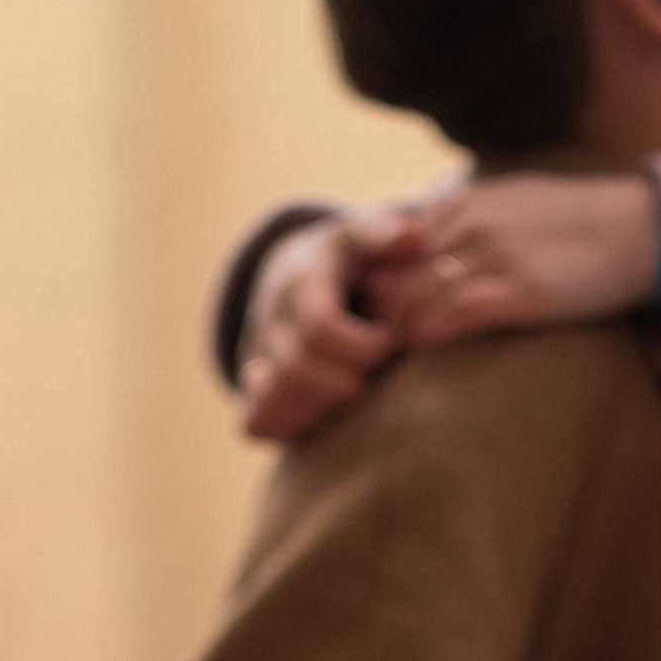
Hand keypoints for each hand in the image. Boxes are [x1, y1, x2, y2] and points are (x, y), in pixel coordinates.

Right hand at [238, 215, 400, 442]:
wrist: (294, 278)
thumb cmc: (346, 262)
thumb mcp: (363, 238)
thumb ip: (386, 234)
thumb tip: (413, 235)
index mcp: (297, 281)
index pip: (320, 327)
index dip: (365, 347)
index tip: (392, 343)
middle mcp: (266, 320)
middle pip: (297, 371)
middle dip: (350, 381)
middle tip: (378, 374)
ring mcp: (251, 357)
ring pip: (274, 402)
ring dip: (325, 408)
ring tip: (356, 390)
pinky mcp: (247, 391)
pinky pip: (256, 423)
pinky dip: (294, 426)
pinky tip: (327, 411)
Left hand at [364, 176, 660, 346]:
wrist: (636, 229)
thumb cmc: (574, 223)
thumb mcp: (512, 201)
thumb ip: (468, 215)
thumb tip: (429, 237)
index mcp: (465, 203)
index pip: (393, 244)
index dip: (378, 281)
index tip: (376, 310)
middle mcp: (473, 224)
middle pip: (397, 273)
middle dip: (380, 312)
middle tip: (374, 343)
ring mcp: (496, 256)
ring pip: (417, 295)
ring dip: (399, 330)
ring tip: (394, 355)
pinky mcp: (522, 290)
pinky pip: (455, 314)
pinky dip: (430, 334)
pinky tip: (425, 350)